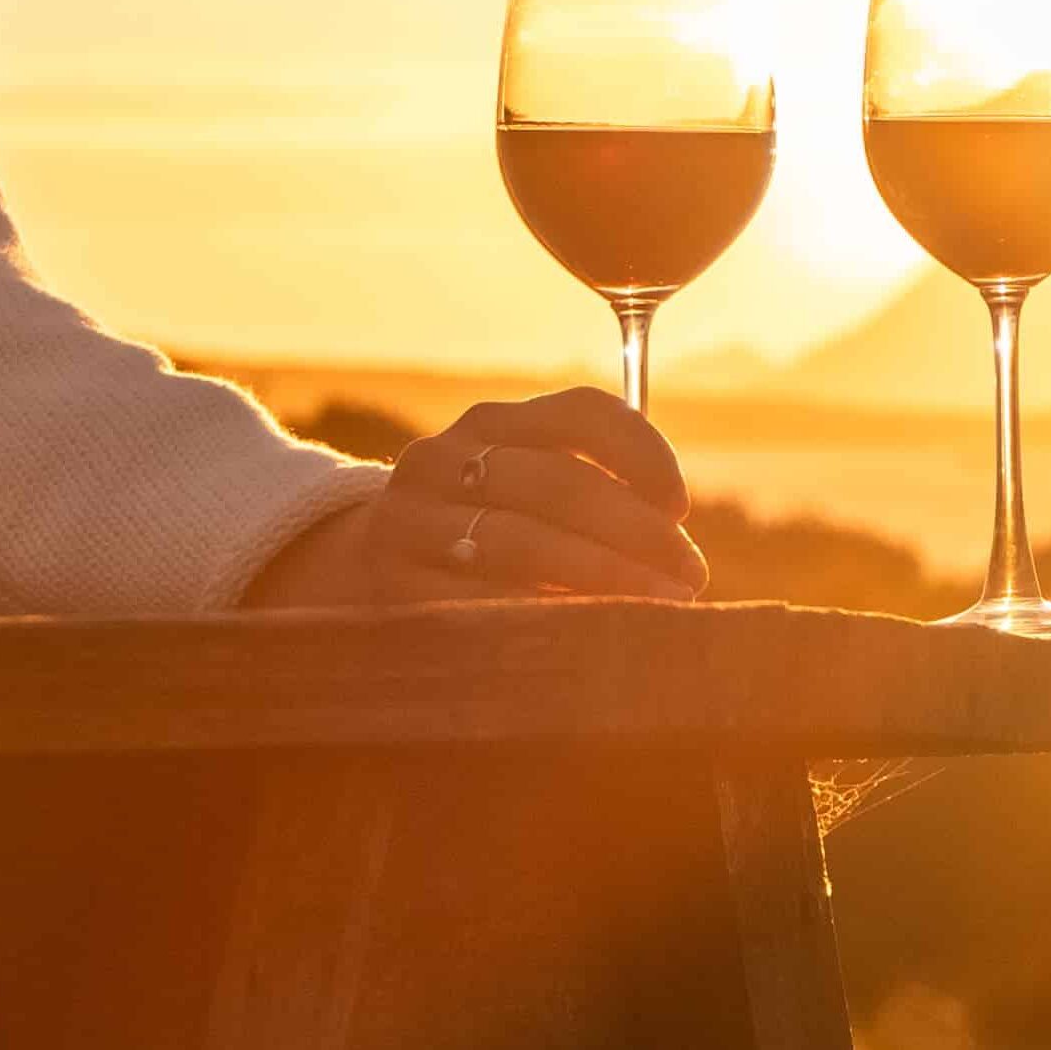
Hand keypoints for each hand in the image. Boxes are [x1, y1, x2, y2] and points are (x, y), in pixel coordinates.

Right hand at [254, 388, 710, 607]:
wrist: (361, 575)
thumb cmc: (483, 534)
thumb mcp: (526, 496)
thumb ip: (594, 495)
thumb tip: (680, 550)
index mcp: (491, 422)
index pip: (581, 413)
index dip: (642, 453)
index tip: (681, 507)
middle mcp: (443, 458)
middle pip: (559, 483)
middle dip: (635, 534)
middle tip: (689, 577)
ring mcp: (409, 520)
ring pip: (521, 542)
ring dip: (601, 578)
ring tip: (656, 611)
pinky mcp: (392, 584)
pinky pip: (478, 600)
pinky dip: (539, 615)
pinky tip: (585, 636)